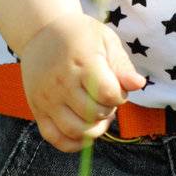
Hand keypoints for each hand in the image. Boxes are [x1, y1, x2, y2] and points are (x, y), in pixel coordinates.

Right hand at [18, 7, 146, 153]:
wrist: (41, 30)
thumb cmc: (79, 36)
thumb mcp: (105, 41)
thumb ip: (122, 66)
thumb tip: (138, 85)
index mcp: (81, 62)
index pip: (108, 93)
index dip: (119, 95)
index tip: (115, 86)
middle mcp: (61, 82)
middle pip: (93, 113)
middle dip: (107, 110)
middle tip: (104, 98)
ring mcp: (46, 97)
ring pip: (75, 130)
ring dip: (93, 128)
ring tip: (94, 114)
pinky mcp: (36, 108)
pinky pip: (54, 138)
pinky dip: (72, 144)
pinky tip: (83, 134)